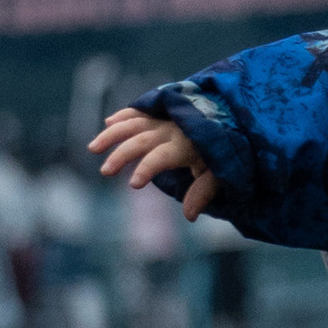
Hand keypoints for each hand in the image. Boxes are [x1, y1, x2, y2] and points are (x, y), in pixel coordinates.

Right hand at [90, 104, 219, 218]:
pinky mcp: (162, 113)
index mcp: (185, 146)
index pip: (161, 157)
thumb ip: (203, 192)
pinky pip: (140, 111)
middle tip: (105, 172)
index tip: (133, 184)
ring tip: (93, 148)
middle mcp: (172, 130)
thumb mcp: (220, 174)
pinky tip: (108, 123)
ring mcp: (165, 119)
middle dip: (121, 155)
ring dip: (112, 135)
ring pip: (133, 123)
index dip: (146, 169)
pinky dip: (124, 116)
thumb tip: (189, 216)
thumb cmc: (226, 151)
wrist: (234, 119)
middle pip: (140, 140)